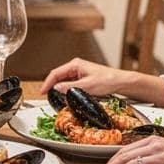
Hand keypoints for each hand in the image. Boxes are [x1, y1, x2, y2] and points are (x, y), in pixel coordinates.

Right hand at [41, 58, 163, 104]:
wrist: (121, 82)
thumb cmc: (108, 80)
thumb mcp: (87, 86)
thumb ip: (70, 88)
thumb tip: (56, 89)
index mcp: (75, 64)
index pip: (55, 73)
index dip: (47, 83)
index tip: (42, 92)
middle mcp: (76, 67)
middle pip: (58, 77)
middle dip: (52, 87)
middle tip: (47, 97)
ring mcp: (80, 73)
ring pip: (64, 81)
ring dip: (60, 90)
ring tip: (56, 99)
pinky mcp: (84, 79)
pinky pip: (71, 85)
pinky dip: (67, 91)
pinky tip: (67, 97)